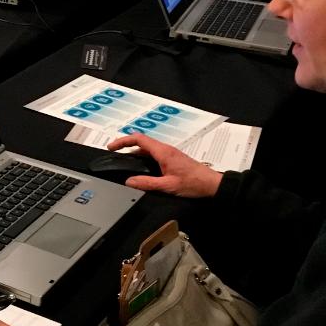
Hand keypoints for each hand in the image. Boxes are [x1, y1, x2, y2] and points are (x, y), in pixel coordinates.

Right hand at [107, 134, 222, 196]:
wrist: (212, 185)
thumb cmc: (193, 183)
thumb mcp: (168, 186)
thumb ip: (146, 183)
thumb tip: (129, 181)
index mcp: (163, 152)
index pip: (138, 139)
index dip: (123, 141)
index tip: (112, 147)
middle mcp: (165, 150)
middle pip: (141, 142)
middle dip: (126, 146)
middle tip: (115, 154)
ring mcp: (169, 154)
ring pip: (147, 149)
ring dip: (134, 152)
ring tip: (124, 162)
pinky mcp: (173, 160)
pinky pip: (154, 155)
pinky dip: (143, 158)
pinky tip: (141, 168)